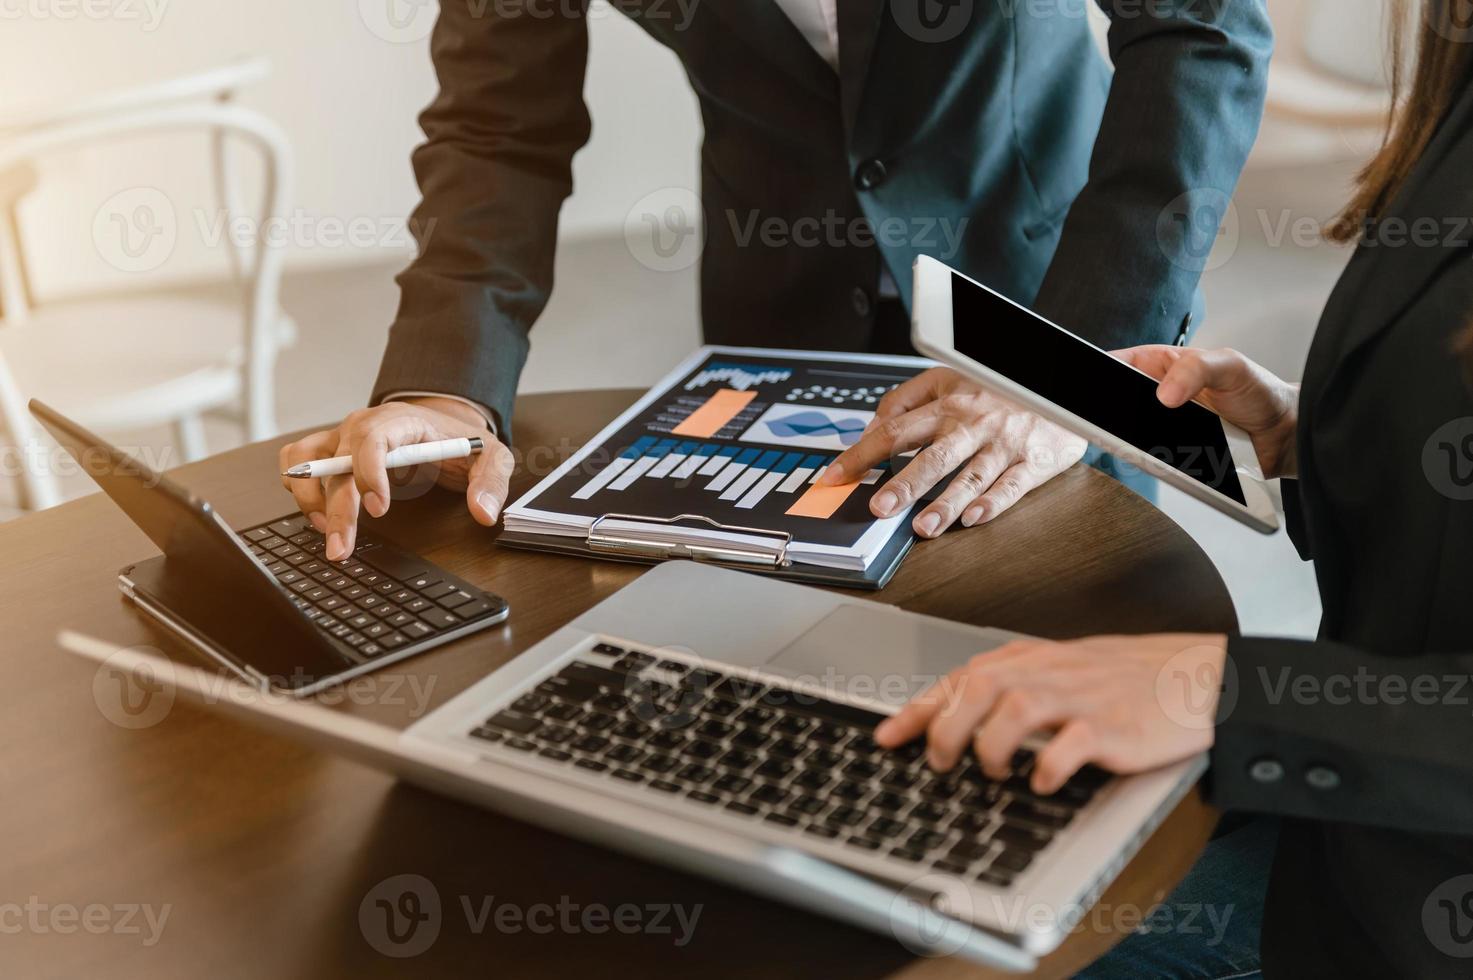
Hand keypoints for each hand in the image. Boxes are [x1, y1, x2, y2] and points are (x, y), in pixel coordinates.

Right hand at [278, 397, 513, 560]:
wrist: (443, 424)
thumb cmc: (461, 442)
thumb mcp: (491, 457)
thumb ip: (491, 483)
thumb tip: (484, 513)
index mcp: (401, 421)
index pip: (372, 439)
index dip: (368, 473)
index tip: (378, 509)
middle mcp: (363, 425)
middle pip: (335, 462)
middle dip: (336, 508)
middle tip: (341, 549)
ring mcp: (342, 437)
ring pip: (304, 459)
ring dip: (308, 497)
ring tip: (327, 533)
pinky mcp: (331, 451)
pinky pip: (295, 460)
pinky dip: (297, 487)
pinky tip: (318, 516)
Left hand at [819, 368, 1086, 536]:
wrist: (1060, 384)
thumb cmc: (996, 387)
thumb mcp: (947, 377)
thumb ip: (906, 399)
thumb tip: (872, 428)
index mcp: (947, 404)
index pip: (896, 429)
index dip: (862, 453)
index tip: (835, 476)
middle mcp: (973, 425)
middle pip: (933, 456)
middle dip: (904, 484)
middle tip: (879, 509)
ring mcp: (1003, 444)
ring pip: (971, 476)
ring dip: (945, 503)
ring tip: (922, 528)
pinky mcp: (1033, 461)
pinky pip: (1012, 486)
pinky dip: (993, 503)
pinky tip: (973, 519)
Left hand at [874, 634, 1227, 794]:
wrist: (1197, 674)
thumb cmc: (1124, 677)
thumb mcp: (1060, 669)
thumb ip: (1013, 686)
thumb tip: (957, 715)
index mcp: (1031, 659)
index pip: (959, 678)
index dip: (917, 711)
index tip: (886, 738)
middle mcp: (1049, 673)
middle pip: (978, 687)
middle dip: (946, 729)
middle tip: (941, 763)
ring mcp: (1081, 698)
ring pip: (1014, 711)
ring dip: (991, 748)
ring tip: (993, 773)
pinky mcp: (1112, 727)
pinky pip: (1070, 746)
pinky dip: (1047, 768)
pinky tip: (1042, 783)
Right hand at [1115, 345, 1299, 478]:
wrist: (1285, 435)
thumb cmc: (1261, 392)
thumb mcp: (1231, 366)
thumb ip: (1197, 370)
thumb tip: (1165, 393)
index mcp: (1166, 365)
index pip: (1122, 363)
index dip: (1101, 371)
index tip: (1091, 382)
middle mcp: (1160, 396)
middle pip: (1120, 404)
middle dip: (1111, 412)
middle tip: (1112, 418)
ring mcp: (1165, 427)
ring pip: (1131, 436)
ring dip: (1130, 440)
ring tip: (1137, 439)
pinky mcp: (1174, 455)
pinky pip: (1153, 461)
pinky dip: (1152, 462)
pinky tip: (1159, 458)